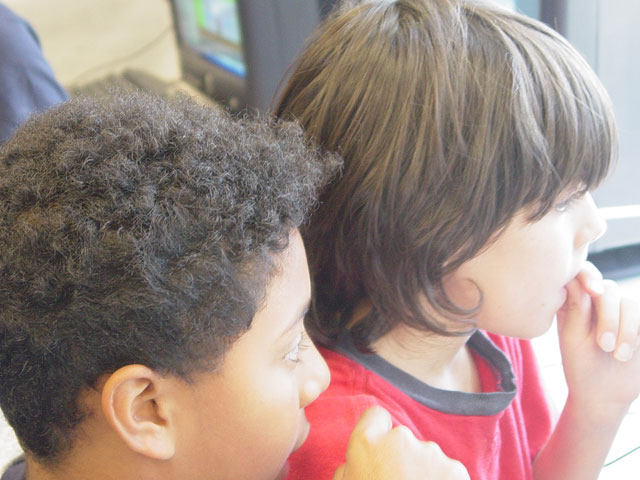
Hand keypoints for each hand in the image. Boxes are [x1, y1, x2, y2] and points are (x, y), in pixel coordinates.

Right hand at [332, 406, 468, 479]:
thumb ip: (347, 471)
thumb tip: (352, 463)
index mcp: (366, 445)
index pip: (375, 416)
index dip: (377, 433)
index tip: (379, 453)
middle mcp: (400, 440)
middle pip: (402, 440)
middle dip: (401, 459)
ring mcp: (431, 453)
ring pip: (425, 456)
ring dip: (423, 473)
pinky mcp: (455, 469)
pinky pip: (446, 471)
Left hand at [557, 262, 639, 410]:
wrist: (603, 395)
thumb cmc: (580, 365)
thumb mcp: (572, 338)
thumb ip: (575, 308)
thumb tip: (574, 278)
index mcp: (576, 301)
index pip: (583, 274)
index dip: (589, 275)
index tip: (594, 292)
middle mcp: (599, 302)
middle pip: (610, 289)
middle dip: (610, 317)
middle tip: (603, 346)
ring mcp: (623, 313)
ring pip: (632, 303)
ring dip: (628, 330)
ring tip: (619, 356)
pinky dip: (638, 331)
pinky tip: (629, 351)